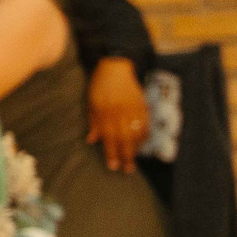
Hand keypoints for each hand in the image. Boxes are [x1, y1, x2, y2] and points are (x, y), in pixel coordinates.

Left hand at [87, 56, 149, 172]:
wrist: (116, 66)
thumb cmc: (99, 85)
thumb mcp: (91, 102)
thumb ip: (93, 122)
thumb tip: (92, 140)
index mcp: (104, 112)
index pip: (109, 137)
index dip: (111, 153)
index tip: (113, 166)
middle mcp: (119, 112)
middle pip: (124, 138)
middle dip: (126, 156)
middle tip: (128, 170)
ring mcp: (132, 108)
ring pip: (136, 133)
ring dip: (136, 148)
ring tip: (134, 159)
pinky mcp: (142, 104)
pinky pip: (145, 123)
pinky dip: (145, 135)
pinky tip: (142, 143)